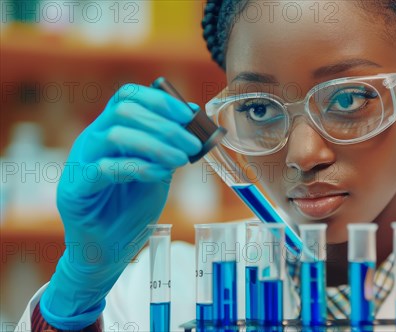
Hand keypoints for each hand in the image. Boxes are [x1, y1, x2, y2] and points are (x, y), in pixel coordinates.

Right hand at [40, 84, 201, 328]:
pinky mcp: (74, 188)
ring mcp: (79, 162)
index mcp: (110, 130)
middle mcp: (92, 140)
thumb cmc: (131, 209)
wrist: (108, 250)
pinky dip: (138, 168)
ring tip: (181, 159)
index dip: (158, 99)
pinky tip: (159, 175)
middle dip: (164, 124)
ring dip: (156, 145)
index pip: (127, 97)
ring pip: (115, 135)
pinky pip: (104, 169)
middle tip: (192, 143)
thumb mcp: (158, 172)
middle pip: (123, 111)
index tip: (188, 114)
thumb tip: (191, 115)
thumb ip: (169, 146)